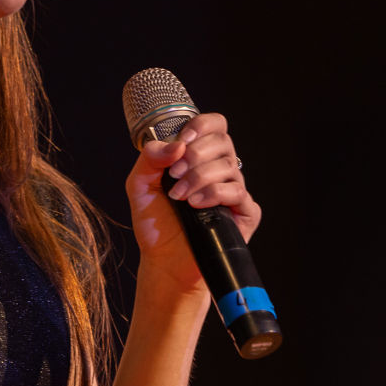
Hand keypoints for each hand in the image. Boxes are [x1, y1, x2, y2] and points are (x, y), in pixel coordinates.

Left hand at [125, 112, 261, 288]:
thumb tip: (177, 144)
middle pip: (222, 141)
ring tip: (179, 197)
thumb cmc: (155, 222)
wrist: (164, 259)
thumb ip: (150, 158)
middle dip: (195, 155)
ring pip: (228, 166)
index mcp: (197, 157)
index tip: (183, 140)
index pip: (213, 125)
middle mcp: (219, 169)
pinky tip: (196, 205)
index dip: (201, 126)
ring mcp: (234, 190)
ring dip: (198, 178)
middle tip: (174, 176)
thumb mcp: (140, 185)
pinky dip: (214, 194)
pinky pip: (237, 191)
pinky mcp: (245, 211)